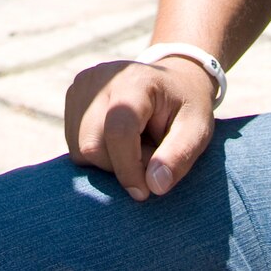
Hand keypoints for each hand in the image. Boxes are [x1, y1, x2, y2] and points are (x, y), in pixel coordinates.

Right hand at [64, 57, 216, 201]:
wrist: (173, 81)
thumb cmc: (185, 108)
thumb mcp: (197, 130)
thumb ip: (179, 156)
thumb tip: (154, 186)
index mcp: (135, 80)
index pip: (118, 130)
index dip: (128, 168)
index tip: (145, 191)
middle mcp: (100, 78)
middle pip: (92, 144)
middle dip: (119, 167)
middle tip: (149, 158)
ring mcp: (82, 87)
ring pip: (79, 149)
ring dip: (108, 163)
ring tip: (136, 147)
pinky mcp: (73, 99)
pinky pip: (75, 145)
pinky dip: (98, 155)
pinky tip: (119, 142)